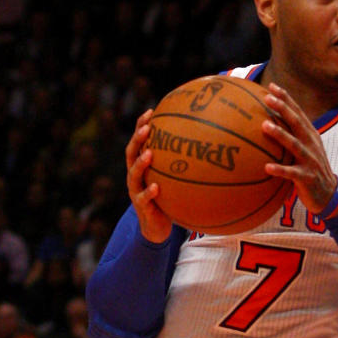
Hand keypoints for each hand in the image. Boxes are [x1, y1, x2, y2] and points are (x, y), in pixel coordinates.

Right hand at [126, 108, 171, 242]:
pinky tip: (157, 187)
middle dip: (137, 139)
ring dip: (141, 163)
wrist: (156, 226)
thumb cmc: (167, 197)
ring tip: (149, 154)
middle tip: (147, 127)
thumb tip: (206, 143)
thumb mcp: (172, 178)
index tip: (151, 111)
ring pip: (134, 174)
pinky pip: (143, 198)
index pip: (138, 141)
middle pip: (131, 153)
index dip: (141, 126)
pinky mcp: (141, 206)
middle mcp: (135, 175)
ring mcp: (135, 190)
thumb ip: (180, 163)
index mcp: (141, 165)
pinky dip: (149, 192)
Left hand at [261, 83, 337, 213]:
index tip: (272, 86)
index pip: (298, 113)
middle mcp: (312, 145)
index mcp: (311, 136)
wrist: (328, 194)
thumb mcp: (305, 150)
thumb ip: (291, 137)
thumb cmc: (310, 169)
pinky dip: (280, 170)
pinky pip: (292, 173)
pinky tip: (267, 167)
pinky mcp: (307, 178)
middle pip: (297, 123)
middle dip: (283, 109)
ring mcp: (311, 161)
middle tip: (267, 98)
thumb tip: (266, 124)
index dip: (286, 99)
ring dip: (280, 134)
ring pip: (295, 145)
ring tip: (265, 125)